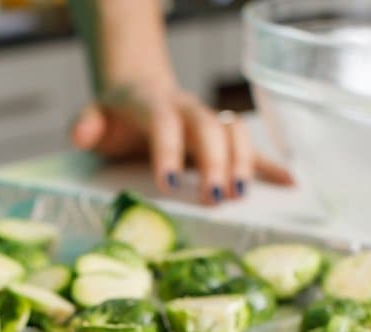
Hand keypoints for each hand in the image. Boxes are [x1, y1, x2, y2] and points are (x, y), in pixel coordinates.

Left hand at [70, 81, 294, 204]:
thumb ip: (86, 124)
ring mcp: (210, 122)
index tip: (169, 182)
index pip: (165, 124)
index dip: (168, 150)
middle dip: (214, 163)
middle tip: (214, 198)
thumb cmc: (116, 116)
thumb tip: (81, 134)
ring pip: (235, 133)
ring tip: (240, 196)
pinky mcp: (224, 139)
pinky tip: (289, 183)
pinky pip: (252, 148)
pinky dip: (270, 164)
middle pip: (209, 129)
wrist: (139, 94)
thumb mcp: (94, 118)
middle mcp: (189, 110)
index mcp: (155, 105)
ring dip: (243, 163)